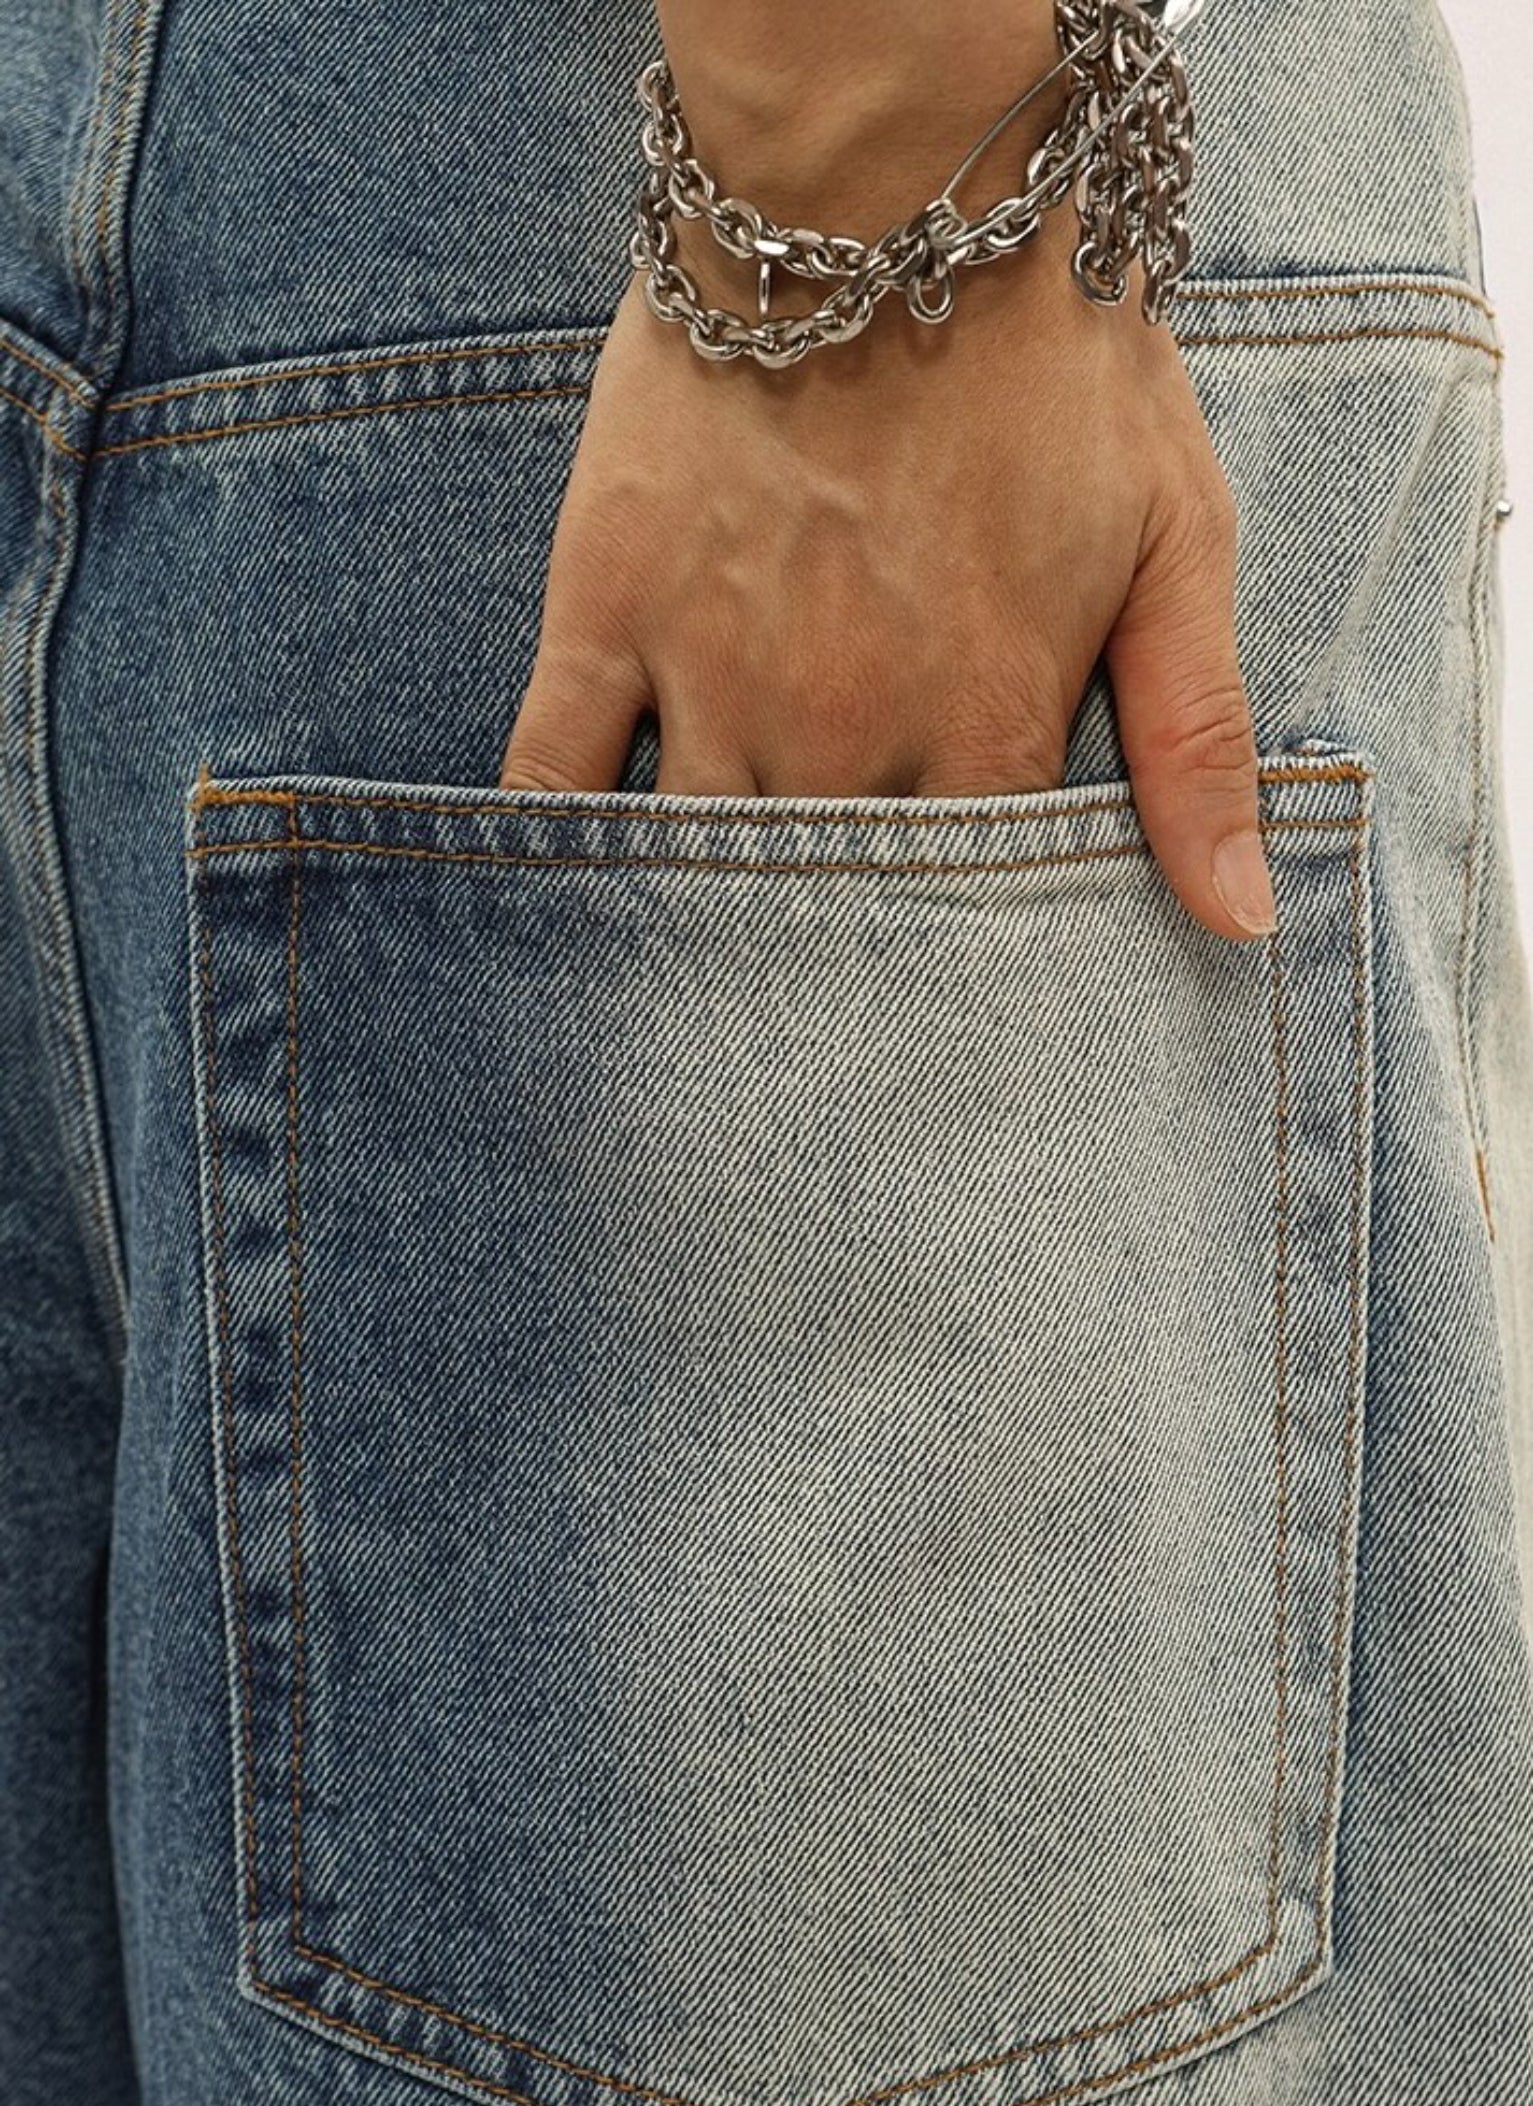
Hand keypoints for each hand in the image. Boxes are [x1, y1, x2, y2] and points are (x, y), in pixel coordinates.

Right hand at [499, 194, 1273, 941]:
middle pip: (828, 907)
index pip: (970, 911)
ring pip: (694, 864)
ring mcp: (710, 673)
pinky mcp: (610, 607)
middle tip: (826, 1038)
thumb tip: (1236, 921)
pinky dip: (551, 845)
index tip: (960, 999)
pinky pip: (554, 767)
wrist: (887, 193)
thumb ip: (1198, 740)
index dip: (968, 957)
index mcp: (982, 726)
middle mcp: (841, 729)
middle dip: (833, 978)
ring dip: (704, 932)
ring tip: (706, 991)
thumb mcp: (1180, 540)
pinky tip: (568, 898)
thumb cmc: (1053, 364)